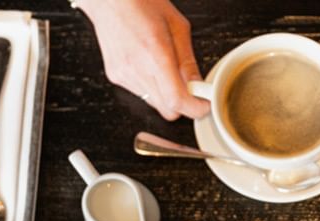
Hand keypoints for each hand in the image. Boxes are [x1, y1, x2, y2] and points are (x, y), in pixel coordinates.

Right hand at [76, 0, 208, 119]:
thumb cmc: (142, 4)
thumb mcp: (178, 26)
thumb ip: (188, 61)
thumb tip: (198, 85)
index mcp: (156, 54)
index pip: (177, 100)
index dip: (195, 108)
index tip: (204, 105)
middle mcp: (137, 69)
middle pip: (167, 109)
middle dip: (182, 102)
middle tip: (190, 86)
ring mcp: (123, 75)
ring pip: (154, 103)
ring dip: (165, 93)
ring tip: (164, 67)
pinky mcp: (115, 77)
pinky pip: (141, 93)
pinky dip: (151, 86)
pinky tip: (148, 64)